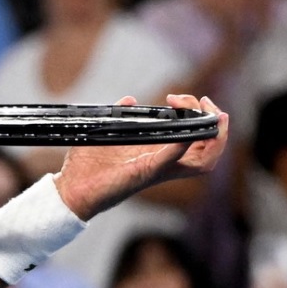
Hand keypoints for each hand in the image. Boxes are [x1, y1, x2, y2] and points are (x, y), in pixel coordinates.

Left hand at [54, 95, 228, 219]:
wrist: (69, 189)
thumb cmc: (86, 167)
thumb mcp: (106, 133)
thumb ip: (120, 115)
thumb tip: (129, 99)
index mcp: (158, 153)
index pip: (198, 140)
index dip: (201, 117)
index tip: (183, 99)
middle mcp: (164, 163)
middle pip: (210, 150)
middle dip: (217, 123)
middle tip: (202, 102)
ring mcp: (157, 169)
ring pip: (204, 162)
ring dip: (213, 136)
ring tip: (205, 113)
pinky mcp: (144, 173)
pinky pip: (171, 161)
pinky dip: (182, 146)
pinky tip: (186, 133)